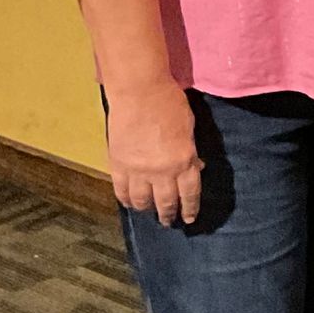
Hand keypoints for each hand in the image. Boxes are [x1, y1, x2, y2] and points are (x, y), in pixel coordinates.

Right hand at [106, 80, 200, 225]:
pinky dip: (125, 199)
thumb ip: (190, 151)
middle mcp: (162, 171)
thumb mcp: (189, 128)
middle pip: (166, 202)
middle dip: (168, 214)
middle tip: (168, 221)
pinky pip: (121, 190)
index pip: (190, 194)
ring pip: (142, 201)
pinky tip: (129, 202)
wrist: (139, 91)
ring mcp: (138, 170)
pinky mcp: (118, 165)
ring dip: (146, 209)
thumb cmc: (169, 103)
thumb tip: (195, 167)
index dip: (189, 209)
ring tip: (148, 212)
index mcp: (184, 161)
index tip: (188, 218)